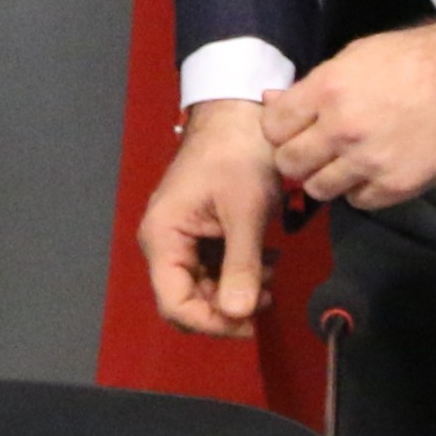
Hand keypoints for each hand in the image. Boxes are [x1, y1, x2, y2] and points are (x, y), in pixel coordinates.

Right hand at [139, 102, 280, 334]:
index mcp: (163, 238)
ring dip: (237, 290)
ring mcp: (180, 238)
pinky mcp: (198, 231)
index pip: (175, 304)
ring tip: (272, 274)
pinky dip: (238, 272)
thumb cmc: (238, 154)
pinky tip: (266, 261)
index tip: (250, 322)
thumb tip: (240, 315)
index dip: (211, 322)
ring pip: (203, 287)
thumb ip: (241, 265)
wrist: (239, 113)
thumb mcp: (245, 211)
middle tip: (268, 296)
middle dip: (227, 307)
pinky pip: (212, 267)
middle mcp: (164, 243)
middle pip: (187, 300)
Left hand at [259, 19, 435, 209]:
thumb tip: (273, 100)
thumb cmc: (416, 59)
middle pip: (289, 163)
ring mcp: (368, 161)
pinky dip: (361, 190)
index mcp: (327, 89)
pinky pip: (358, 201)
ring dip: (327, 177)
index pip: (273, 127)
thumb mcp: (357, 55)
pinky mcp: (396, 186)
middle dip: (297, 157)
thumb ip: (313, 84)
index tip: (293, 129)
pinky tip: (374, 170)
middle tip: (316, 149)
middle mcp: (341, 129)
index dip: (280, 130)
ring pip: (319, 188)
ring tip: (347, 162)